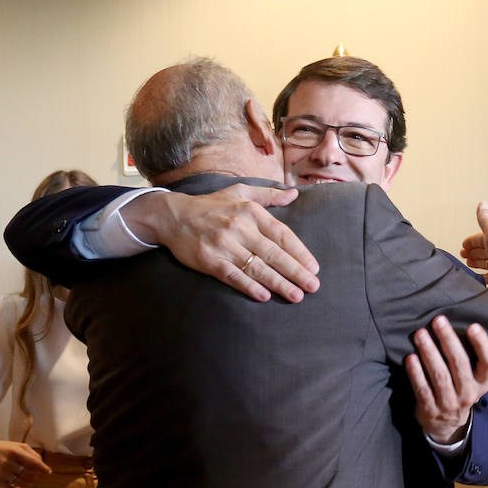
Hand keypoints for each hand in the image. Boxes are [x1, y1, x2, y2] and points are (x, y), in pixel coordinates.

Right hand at [0, 440, 51, 487]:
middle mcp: (7, 462)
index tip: (48, 472)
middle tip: (39, 477)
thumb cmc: (5, 448)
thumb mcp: (19, 446)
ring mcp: (1, 472)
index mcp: (14, 451)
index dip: (42, 468)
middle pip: (28, 474)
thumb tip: (43, 466)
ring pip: (20, 483)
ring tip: (32, 482)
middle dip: (37, 477)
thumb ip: (32, 454)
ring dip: (30, 485)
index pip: (32, 462)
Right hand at [129, 185, 318, 302]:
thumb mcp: (240, 191)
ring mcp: (223, 245)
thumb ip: (269, 195)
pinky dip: (249, 286)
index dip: (299, 252)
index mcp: (250, 211)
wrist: (173, 216)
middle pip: (273, 253)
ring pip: (256, 267)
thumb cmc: (211, 205)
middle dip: (296, 271)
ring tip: (296, 295)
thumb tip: (294, 195)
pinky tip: (264, 296)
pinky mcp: (209, 260)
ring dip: (278, 283)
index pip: (281, 234)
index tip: (313, 267)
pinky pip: (233, 276)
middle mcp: (238, 227)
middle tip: (313, 286)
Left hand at [405, 318, 487, 443]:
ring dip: (429, 352)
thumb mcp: (473, 380)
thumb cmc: (459, 390)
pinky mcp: (430, 410)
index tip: (473, 326)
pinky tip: (410, 358)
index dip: (483, 344)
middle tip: (438, 321)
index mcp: (482, 383)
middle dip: (448, 340)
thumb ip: (469, 358)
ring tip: (420, 334)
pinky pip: (422, 389)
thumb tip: (452, 326)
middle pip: (460, 364)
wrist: (447, 426)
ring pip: (440, 375)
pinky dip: (415, 373)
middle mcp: (469, 394)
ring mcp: (450, 404)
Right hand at [460, 201, 487, 287]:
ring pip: (485, 263)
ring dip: (476, 262)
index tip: (464, 244)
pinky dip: (481, 276)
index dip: (471, 241)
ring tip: (468, 263)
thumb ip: (485, 219)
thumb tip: (482, 204)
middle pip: (482, 251)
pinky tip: (477, 276)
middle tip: (463, 254)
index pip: (480, 239)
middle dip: (472, 251)